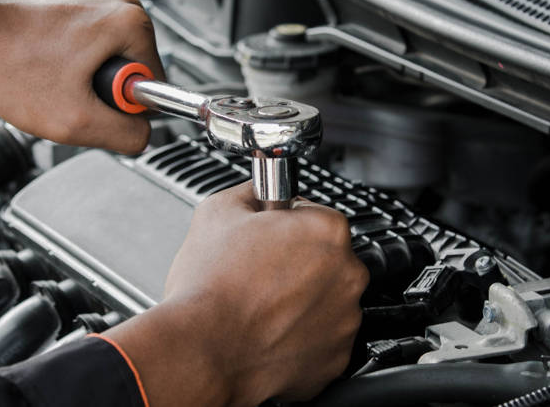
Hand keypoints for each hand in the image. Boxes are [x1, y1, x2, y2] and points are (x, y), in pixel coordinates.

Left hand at [0, 0, 163, 153]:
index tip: (86, 100)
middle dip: (98, 101)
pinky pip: (90, 65)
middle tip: (64, 94)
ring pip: (108, 77)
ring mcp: (100, 14)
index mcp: (134, 26)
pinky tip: (44, 72)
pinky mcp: (80, 20)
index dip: (119, 111)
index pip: (156, 93)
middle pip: (131, 84)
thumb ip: (124, 136)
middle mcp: (123, 12)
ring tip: (50, 80)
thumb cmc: (8, 60)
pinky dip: (68, 76)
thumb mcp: (75, 119)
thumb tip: (144, 138)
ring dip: (81, 91)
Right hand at [103, 183, 368, 405]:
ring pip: (326, 301)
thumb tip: (257, 191)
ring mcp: (345, 320)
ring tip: (261, 305)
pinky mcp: (336, 358)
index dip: (286, 224)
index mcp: (327, 231)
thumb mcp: (217, 212)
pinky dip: (302, 336)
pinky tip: (270, 331)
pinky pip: (323, 339)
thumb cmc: (209, 289)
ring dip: (302, 301)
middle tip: (259, 272)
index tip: (269, 236)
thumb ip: (251, 192)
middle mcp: (348, 274)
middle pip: (327, 259)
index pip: (315, 215)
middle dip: (298, 263)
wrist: (202, 351)